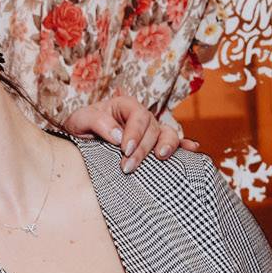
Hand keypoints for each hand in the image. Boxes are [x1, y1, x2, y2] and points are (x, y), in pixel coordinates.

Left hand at [63, 94, 199, 172]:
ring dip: (167, 146)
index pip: (138, 116)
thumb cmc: (80, 127)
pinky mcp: (154, 144)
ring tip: (161, 158)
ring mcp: (151, 130)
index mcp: (125, 106)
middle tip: (128, 167)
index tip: (125, 149)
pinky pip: (175, 143)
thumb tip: (117, 135)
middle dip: (143, 149)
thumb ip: (96, 122)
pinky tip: (192, 150)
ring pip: (167, 134)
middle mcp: (141, 117)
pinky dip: (185, 146)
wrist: (79, 139)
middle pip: (152, 129)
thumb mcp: (79, 120)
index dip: (134, 133)